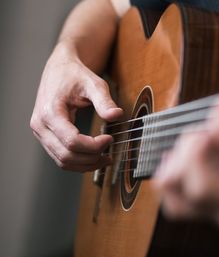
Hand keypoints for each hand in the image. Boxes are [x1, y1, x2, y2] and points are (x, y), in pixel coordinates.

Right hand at [30, 42, 122, 171]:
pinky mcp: (46, 137)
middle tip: (110, 154)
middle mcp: (40, 125)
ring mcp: (41, 133)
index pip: (72, 141)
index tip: (110, 139)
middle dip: (91, 158)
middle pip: (66, 155)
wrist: (59, 68)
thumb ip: (105, 101)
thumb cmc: (75, 74)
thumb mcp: (94, 84)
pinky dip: (78, 161)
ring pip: (62, 161)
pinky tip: (95, 157)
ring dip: (85, 164)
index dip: (93, 146)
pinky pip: (61, 157)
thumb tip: (117, 115)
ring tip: (105, 159)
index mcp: (50, 112)